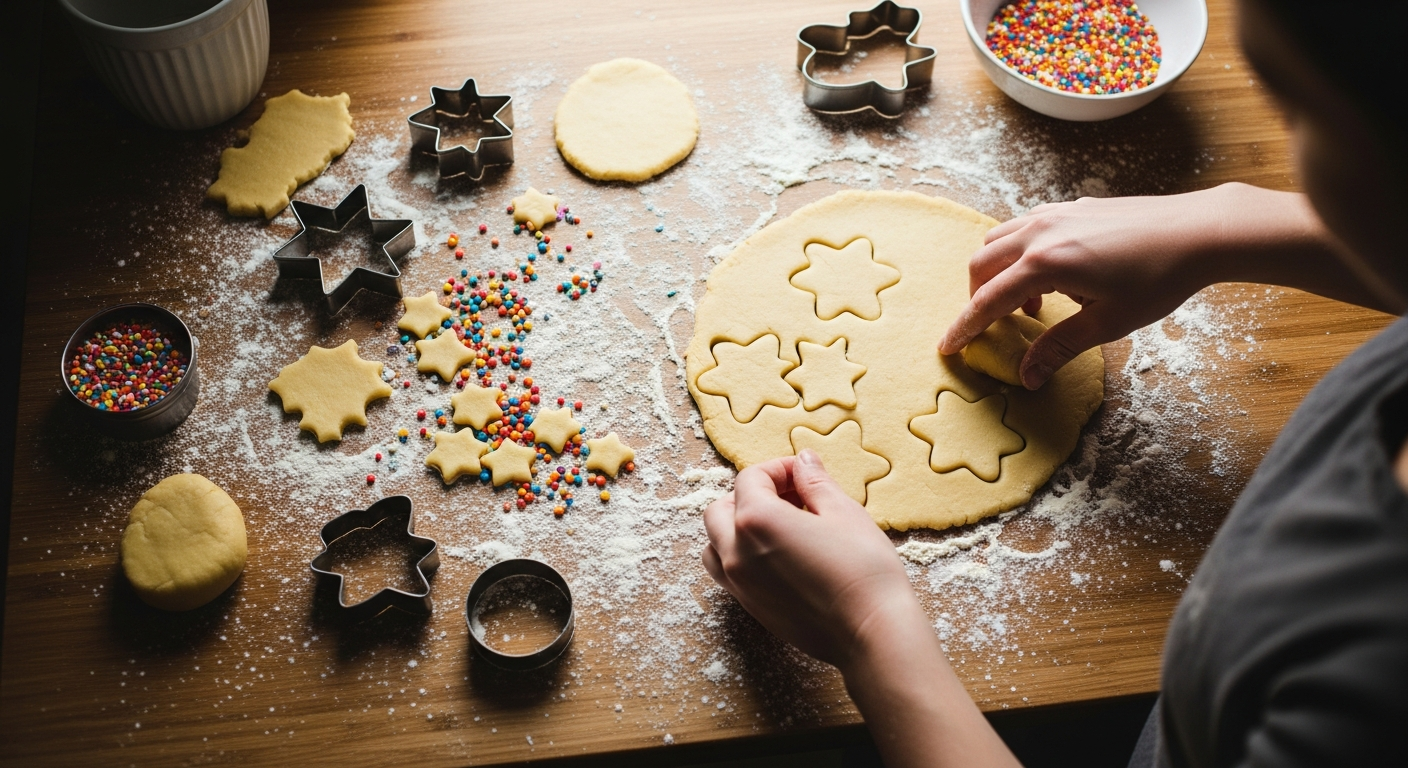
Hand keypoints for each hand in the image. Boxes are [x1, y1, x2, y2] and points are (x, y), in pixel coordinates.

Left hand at [701, 452, 1022, 767]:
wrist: (871, 631)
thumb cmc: (863, 569)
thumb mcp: (844, 512)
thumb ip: (815, 482)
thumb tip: (803, 461)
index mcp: (756, 520)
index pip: (751, 479)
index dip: (778, 469)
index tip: (803, 474)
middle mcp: (736, 551)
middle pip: (722, 508)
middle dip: (751, 495)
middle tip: (792, 498)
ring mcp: (738, 583)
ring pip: (714, 542)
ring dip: (736, 527)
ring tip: (778, 527)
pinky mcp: (749, 606)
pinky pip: (726, 572)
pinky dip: (738, 556)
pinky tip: (775, 556)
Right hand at [939, 193, 1223, 388]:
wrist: (1198, 230)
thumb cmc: (1158, 278)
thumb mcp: (1108, 323)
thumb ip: (1059, 347)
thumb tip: (1026, 377)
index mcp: (1044, 264)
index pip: (988, 300)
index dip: (965, 327)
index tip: (948, 347)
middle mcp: (1040, 233)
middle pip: (982, 264)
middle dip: (977, 297)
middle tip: (992, 326)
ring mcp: (1054, 213)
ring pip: (998, 240)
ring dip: (997, 272)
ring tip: (1031, 304)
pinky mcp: (1070, 206)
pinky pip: (1023, 228)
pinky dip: (1019, 253)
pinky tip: (1052, 276)